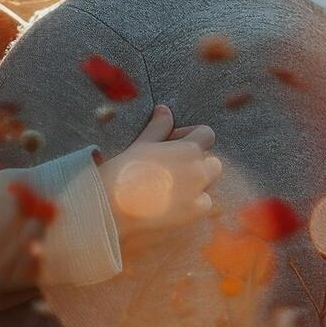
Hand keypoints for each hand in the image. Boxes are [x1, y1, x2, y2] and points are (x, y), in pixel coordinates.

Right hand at [98, 104, 221, 239]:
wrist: (112, 208)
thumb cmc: (123, 172)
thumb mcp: (141, 144)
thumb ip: (158, 127)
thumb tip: (164, 110)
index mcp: (188, 151)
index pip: (207, 134)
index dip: (191, 135)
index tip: (172, 141)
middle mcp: (199, 173)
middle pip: (213, 163)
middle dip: (197, 162)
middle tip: (171, 166)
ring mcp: (198, 197)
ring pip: (209, 186)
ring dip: (196, 184)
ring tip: (168, 186)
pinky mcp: (193, 217)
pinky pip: (202, 206)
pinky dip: (191, 204)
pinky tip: (169, 204)